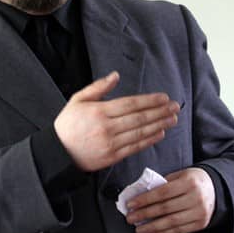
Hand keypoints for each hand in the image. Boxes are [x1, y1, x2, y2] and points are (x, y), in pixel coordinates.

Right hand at [54, 72, 179, 171]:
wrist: (58, 151)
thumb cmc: (68, 124)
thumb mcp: (78, 100)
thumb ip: (98, 87)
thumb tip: (115, 76)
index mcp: (99, 111)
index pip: (130, 104)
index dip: (149, 101)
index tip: (163, 98)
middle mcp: (107, 127)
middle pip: (139, 118)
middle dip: (159, 112)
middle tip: (175, 106)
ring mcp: (111, 143)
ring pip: (140, 132)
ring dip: (159, 125)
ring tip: (172, 119)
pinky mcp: (112, 156)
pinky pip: (135, 147)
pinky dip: (149, 140)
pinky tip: (160, 133)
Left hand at [125, 167, 215, 232]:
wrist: (216, 188)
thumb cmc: (192, 180)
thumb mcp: (179, 175)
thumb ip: (163, 183)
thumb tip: (141, 193)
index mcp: (189, 182)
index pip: (162, 193)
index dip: (145, 199)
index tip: (131, 204)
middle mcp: (196, 198)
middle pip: (165, 208)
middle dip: (145, 214)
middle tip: (130, 218)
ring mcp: (200, 212)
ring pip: (171, 222)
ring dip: (152, 227)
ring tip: (138, 229)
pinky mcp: (201, 224)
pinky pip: (179, 230)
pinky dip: (164, 232)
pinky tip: (153, 232)